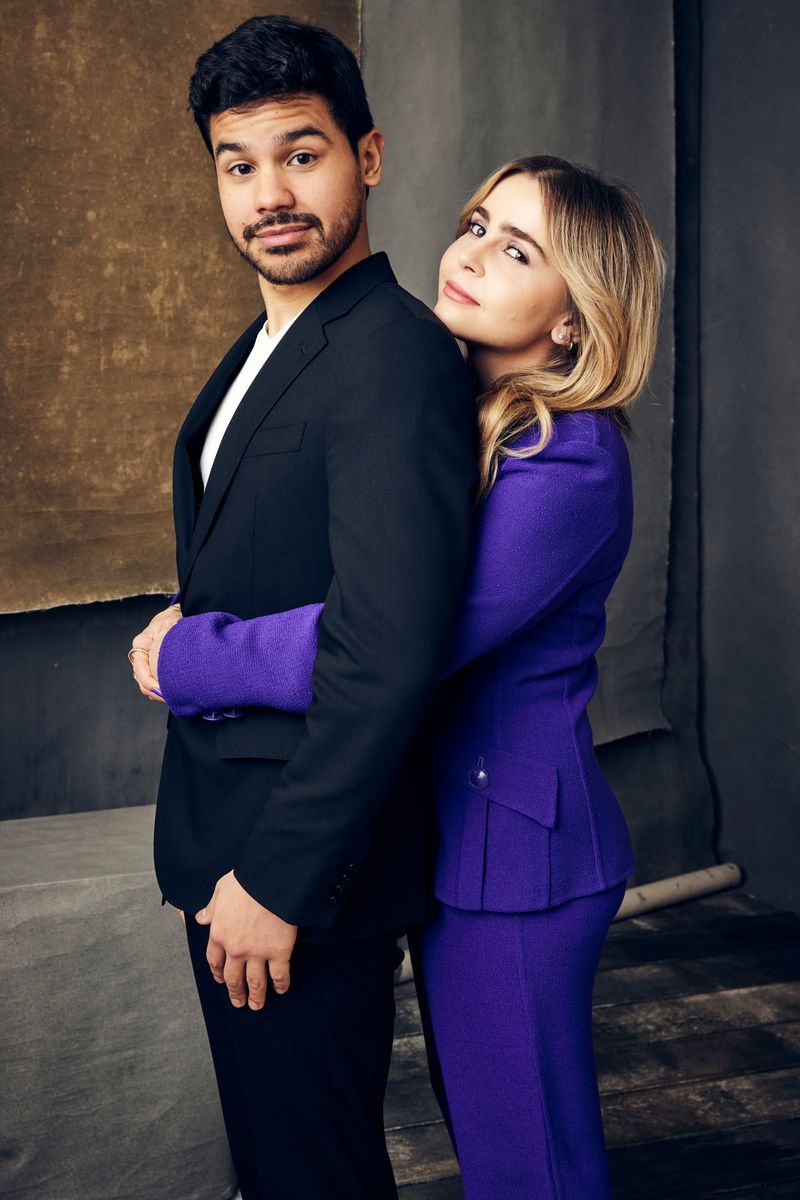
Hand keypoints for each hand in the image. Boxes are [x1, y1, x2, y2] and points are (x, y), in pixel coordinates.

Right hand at [130, 605, 181, 701]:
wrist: (170, 621)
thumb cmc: (172, 621)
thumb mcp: (173, 622)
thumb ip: (174, 629)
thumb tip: (181, 637)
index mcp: (141, 643)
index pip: (141, 667)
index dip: (150, 682)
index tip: (163, 690)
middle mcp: (139, 656)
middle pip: (142, 681)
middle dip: (155, 693)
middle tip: (172, 698)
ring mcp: (143, 665)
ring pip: (145, 686)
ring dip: (157, 695)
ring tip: (173, 699)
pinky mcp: (150, 671)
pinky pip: (152, 686)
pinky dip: (160, 693)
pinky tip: (173, 695)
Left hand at [195, 871, 297, 1010]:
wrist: (270, 880)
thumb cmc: (245, 881)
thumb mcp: (220, 890)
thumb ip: (211, 908)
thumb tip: (200, 918)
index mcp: (219, 934)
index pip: (214, 960)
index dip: (217, 973)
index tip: (221, 980)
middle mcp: (236, 949)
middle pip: (233, 978)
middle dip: (236, 992)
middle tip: (238, 1002)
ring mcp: (258, 953)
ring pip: (255, 982)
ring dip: (256, 996)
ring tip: (257, 1006)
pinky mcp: (279, 952)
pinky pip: (280, 975)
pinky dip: (281, 985)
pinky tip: (282, 990)